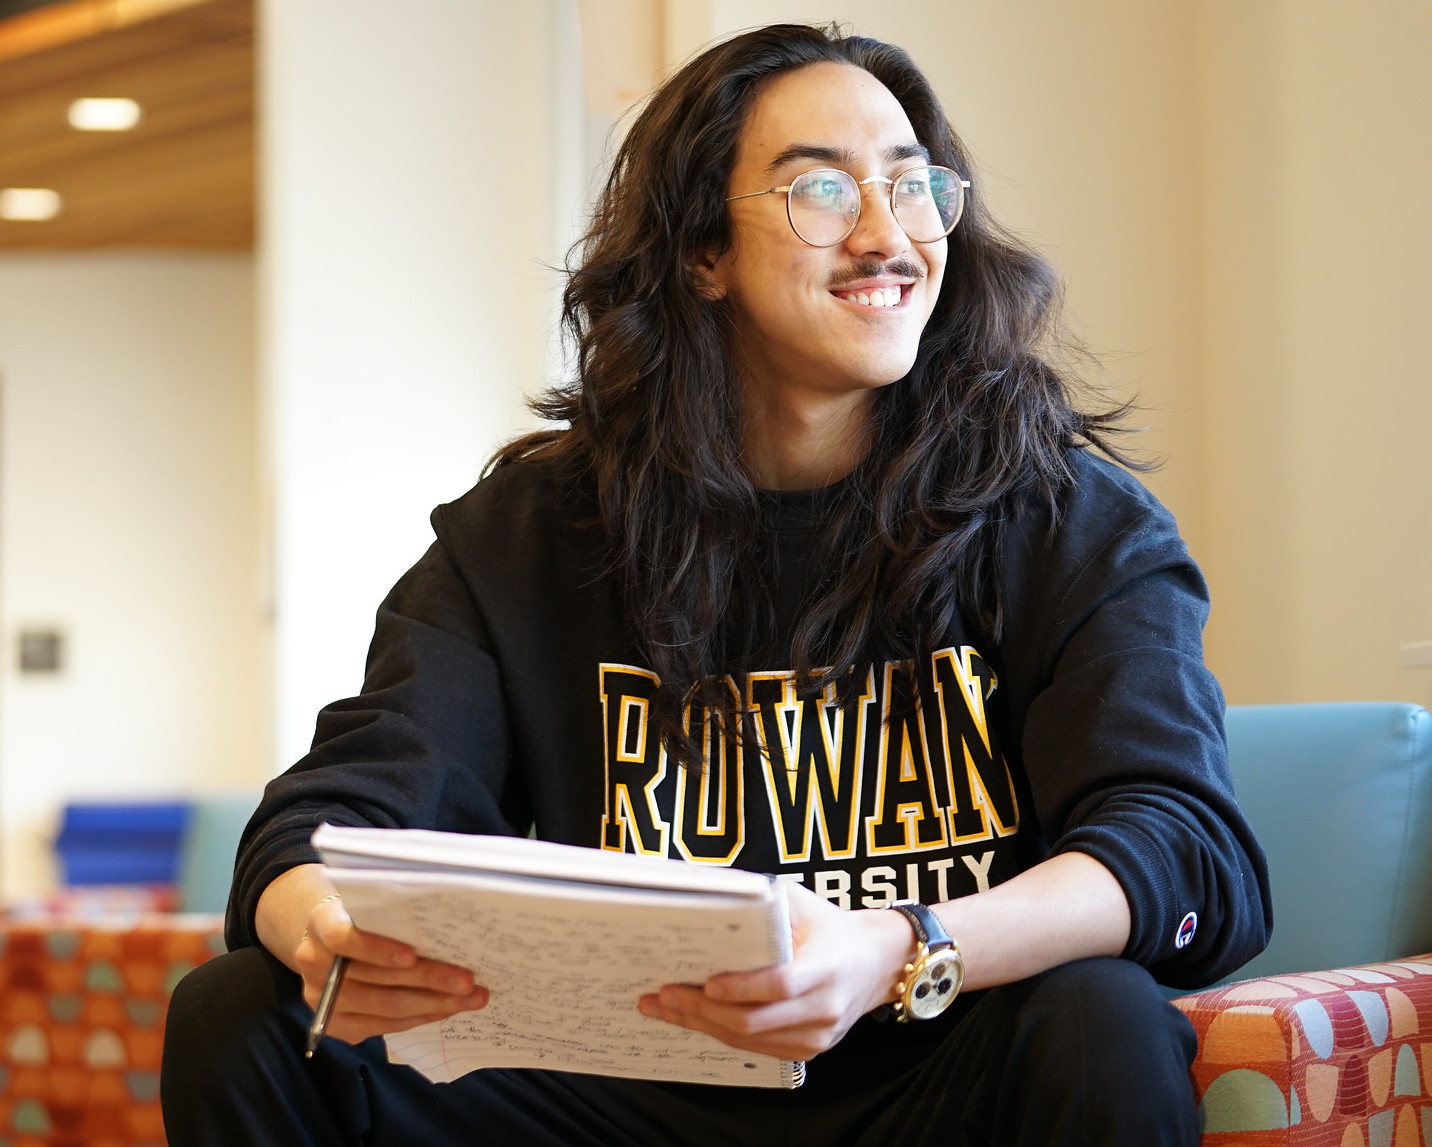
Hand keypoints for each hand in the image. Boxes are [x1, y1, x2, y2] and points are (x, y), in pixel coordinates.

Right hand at [296, 894, 488, 1044]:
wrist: (330, 937)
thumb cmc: (364, 914)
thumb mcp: (370, 903)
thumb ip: (393, 913)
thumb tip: (450, 926)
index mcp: (321, 922)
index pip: (343, 938)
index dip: (377, 949)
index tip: (413, 954)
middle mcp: (314, 962)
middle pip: (375, 979)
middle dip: (428, 979)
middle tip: (468, 980)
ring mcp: (322, 999)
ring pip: (385, 1007)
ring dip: (434, 1004)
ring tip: (471, 998)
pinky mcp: (335, 1025)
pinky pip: (385, 1025)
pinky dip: (420, 1017)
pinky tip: (447, 1009)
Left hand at [636, 883, 912, 1060]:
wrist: (875, 963)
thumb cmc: (829, 926)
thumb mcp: (803, 902)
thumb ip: (764, 902)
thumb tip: (711, 895)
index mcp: (827, 966)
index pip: (781, 984)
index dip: (743, 987)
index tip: (708, 982)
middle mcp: (824, 1007)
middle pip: (755, 1020)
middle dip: (702, 1009)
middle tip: (663, 995)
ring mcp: (817, 1035)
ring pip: (750, 1039)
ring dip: (701, 1025)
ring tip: (664, 1008)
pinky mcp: (808, 1049)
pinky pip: (757, 1048)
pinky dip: (720, 1033)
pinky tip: (692, 1019)